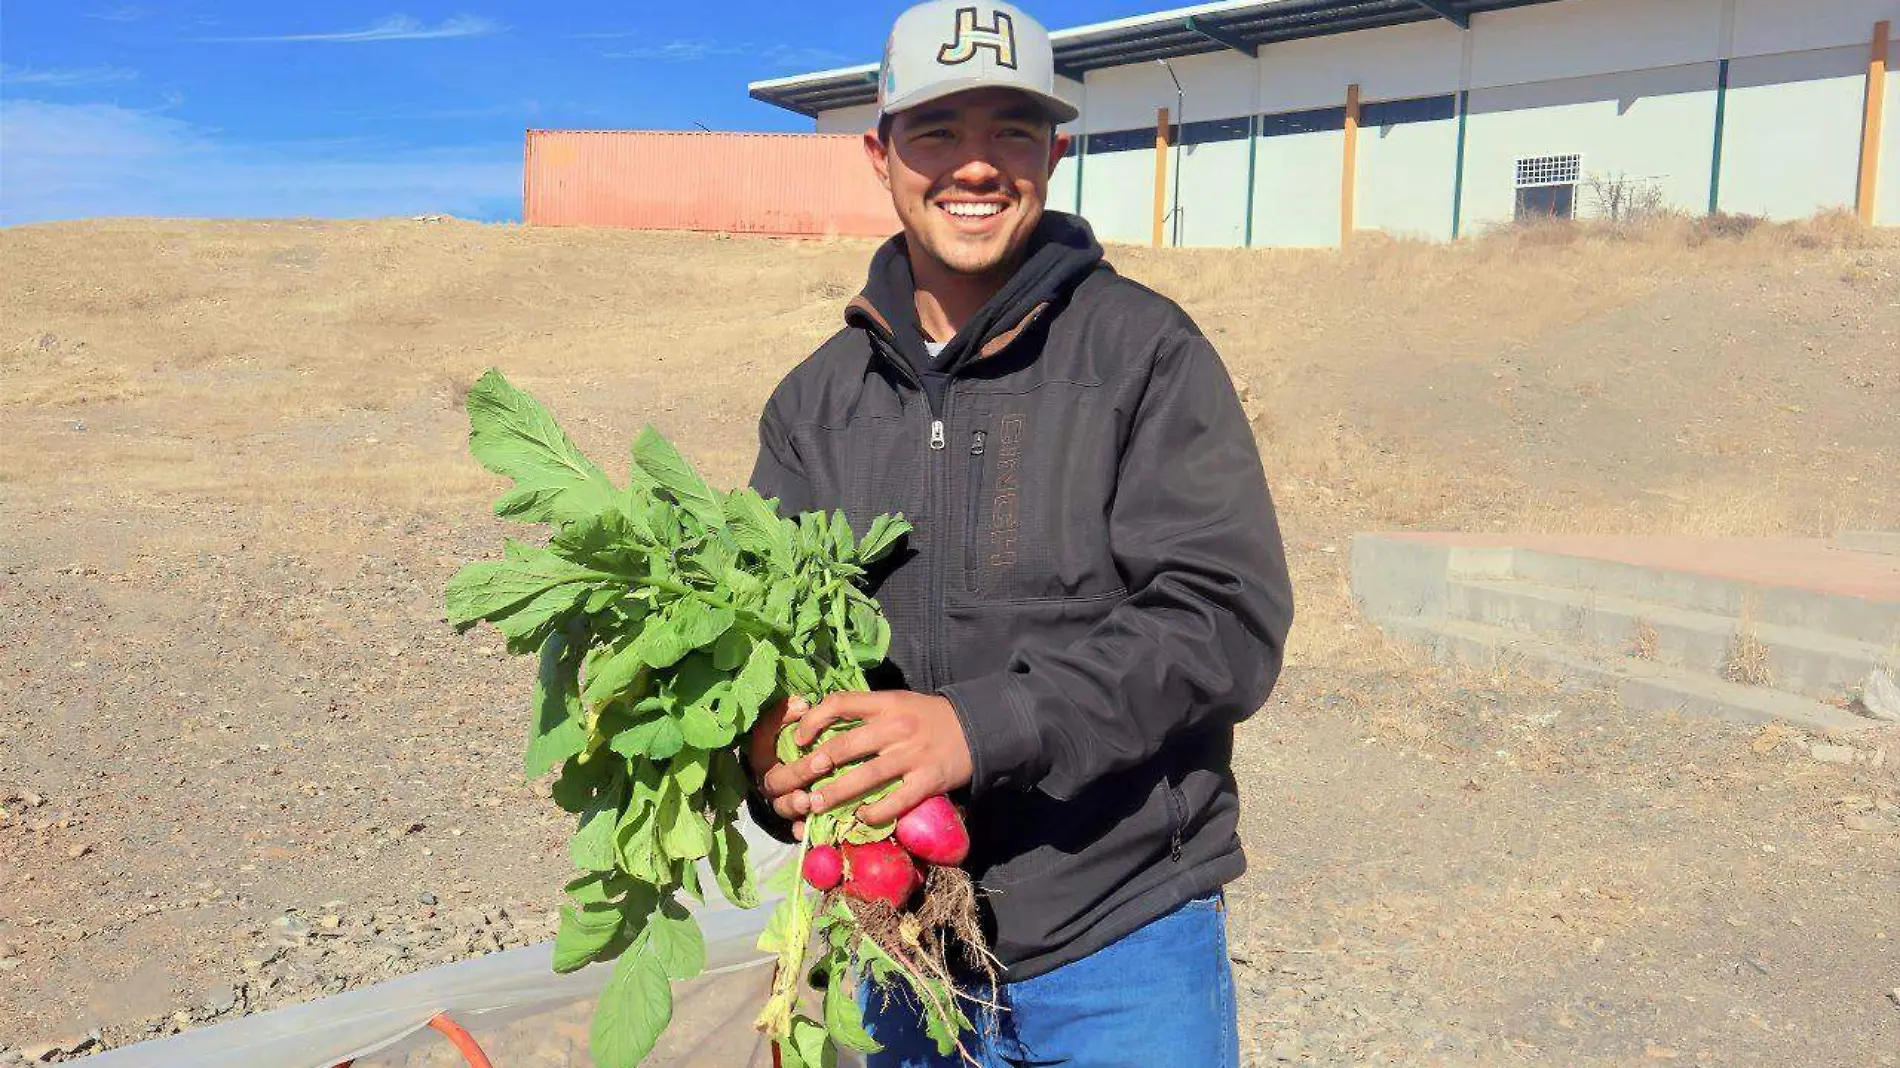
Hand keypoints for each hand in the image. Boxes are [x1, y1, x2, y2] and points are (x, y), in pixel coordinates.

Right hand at [747, 695, 808, 839]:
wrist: (820, 775)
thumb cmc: (810, 746)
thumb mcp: (800, 726)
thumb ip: (795, 712)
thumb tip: (803, 703)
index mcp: (766, 756)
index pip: (763, 738)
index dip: (778, 722)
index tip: (803, 708)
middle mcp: (771, 781)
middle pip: (776, 779)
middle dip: (799, 771)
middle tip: (823, 763)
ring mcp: (783, 801)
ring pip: (782, 806)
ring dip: (795, 803)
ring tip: (810, 800)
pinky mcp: (797, 820)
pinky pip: (796, 829)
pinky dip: (801, 830)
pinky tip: (807, 830)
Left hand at [761, 690, 972, 827]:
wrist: (976, 727)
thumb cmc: (928, 717)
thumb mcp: (898, 703)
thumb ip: (867, 713)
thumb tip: (823, 728)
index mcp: (886, 703)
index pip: (840, 703)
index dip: (813, 719)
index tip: (799, 739)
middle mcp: (896, 727)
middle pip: (845, 745)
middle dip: (813, 766)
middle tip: (794, 782)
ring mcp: (912, 755)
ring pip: (865, 776)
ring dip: (835, 793)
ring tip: (815, 805)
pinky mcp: (928, 780)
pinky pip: (896, 800)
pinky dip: (875, 812)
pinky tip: (860, 818)